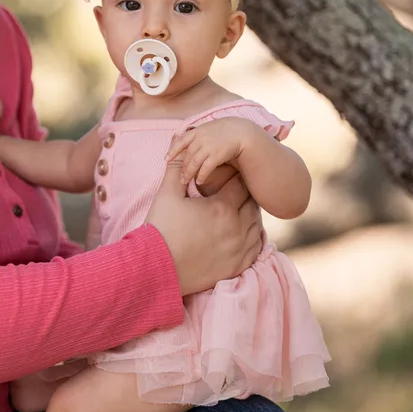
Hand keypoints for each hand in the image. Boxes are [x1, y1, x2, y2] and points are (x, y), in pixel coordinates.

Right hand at [146, 159, 261, 295]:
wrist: (156, 269)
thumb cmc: (160, 229)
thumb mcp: (166, 195)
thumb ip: (176, 168)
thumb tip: (176, 141)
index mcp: (222, 208)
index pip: (240, 184)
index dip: (234, 177)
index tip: (226, 176)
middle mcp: (237, 228)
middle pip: (251, 203)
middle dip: (242, 195)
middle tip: (231, 193)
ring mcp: (240, 249)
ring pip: (256, 224)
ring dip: (248, 215)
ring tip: (235, 211)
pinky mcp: (239, 266)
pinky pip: (256, 247)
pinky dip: (252, 237)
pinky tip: (240, 232)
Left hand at [167, 118, 256, 186]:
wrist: (243, 132)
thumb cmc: (228, 131)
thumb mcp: (211, 128)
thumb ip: (200, 134)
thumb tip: (191, 142)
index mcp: (198, 130)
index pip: (181, 141)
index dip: (173, 150)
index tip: (166, 159)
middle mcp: (201, 137)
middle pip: (187, 155)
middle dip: (182, 167)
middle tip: (180, 177)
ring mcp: (208, 146)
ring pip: (193, 162)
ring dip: (188, 173)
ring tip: (185, 182)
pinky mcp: (216, 154)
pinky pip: (205, 168)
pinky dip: (201, 175)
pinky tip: (199, 181)